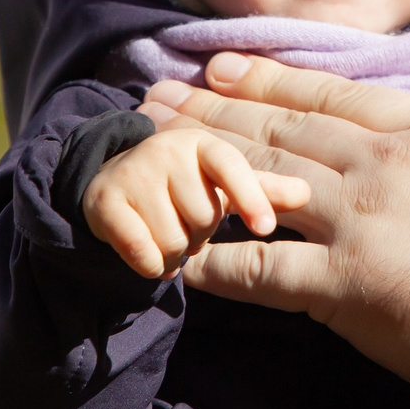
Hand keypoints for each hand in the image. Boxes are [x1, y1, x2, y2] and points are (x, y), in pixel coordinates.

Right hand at [81, 124, 310, 278]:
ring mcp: (132, 172)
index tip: (266, 227)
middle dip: (200, 235)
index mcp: (203, 144)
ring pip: (174, 240)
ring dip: (174, 252)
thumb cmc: (183, 186)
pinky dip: (149, 264)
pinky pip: (142, 252)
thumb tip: (306, 192)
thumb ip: (264, 188)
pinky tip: (145, 252)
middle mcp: (166, 149)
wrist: (112, 181)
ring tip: (166, 235)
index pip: (231, 168)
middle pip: (203, 219)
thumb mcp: (223, 183)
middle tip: (187, 226)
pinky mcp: (103, 200)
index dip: (250, 197)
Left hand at [147, 53, 409, 399]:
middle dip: (213, 109)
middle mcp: (381, 165)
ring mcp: (356, 221)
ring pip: (257, 180)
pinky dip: (212, 262)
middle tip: (158, 94)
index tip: (224, 63)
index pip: (336, 95)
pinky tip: (173, 256)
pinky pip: (259, 270)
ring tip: (146, 149)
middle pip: (280, 128)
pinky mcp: (342, 286)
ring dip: (195, 164)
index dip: (272, 79)